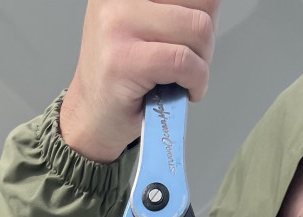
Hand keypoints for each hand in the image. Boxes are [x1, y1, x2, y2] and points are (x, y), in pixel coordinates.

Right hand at [59, 0, 218, 161]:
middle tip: (189, 62)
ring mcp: (118, 26)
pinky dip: (197, 81)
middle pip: (202, 2)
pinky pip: (183, 61)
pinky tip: (188, 91)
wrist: (91, 118)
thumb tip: (212, 7)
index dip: (204, 13)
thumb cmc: (121, 78)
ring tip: (185, 77)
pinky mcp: (124, 60)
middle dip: (206, 39)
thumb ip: (174, 10)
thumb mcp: (146, 28)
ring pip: (197, 29)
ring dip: (203, 62)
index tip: (192, 38)